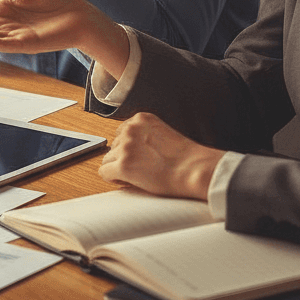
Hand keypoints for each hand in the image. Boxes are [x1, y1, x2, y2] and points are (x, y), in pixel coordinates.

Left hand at [99, 113, 224, 199]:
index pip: (121, 132)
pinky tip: (126, 181)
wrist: (195, 171)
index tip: (138, 156)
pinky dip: (112, 178)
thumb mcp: (162, 134)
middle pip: (113, 146)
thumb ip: (144, 135)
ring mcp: (125, 147)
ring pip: (108, 159)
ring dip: (118, 167)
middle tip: (140, 168)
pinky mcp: (123, 165)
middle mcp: (130, 129)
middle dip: (123, 157)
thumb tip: (128, 149)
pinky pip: (104, 172)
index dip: (128, 147)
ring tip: (138, 174)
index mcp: (141, 119)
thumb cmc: (186, 158)